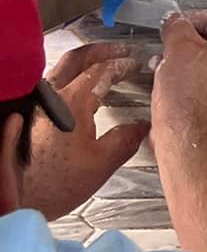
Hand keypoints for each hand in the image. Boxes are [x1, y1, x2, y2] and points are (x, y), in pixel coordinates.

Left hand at [25, 43, 149, 222]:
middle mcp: (51, 96)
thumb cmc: (56, 183)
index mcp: (71, 101)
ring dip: (84, 64)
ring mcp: (37, 105)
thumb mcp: (102, 162)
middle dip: (101, 51)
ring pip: (61, 70)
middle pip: (77, 59)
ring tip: (103, 68)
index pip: (101, 70)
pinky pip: (54, 85)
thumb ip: (126, 138)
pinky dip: (72, 79)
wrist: (18, 199)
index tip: (136, 65)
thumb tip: (143, 126)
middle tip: (120, 52)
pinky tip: (82, 93)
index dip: (122, 64)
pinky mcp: (30, 117)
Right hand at [150, 8, 206, 151]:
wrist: (186, 137)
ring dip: (184, 61)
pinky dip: (186, 80)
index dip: (200, 18)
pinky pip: (203, 87)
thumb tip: (176, 20)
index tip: (182, 20)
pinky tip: (166, 80)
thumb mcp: (179, 48)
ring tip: (162, 61)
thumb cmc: (190, 98)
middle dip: (189, 42)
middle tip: (172, 40)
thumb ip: (178, 27)